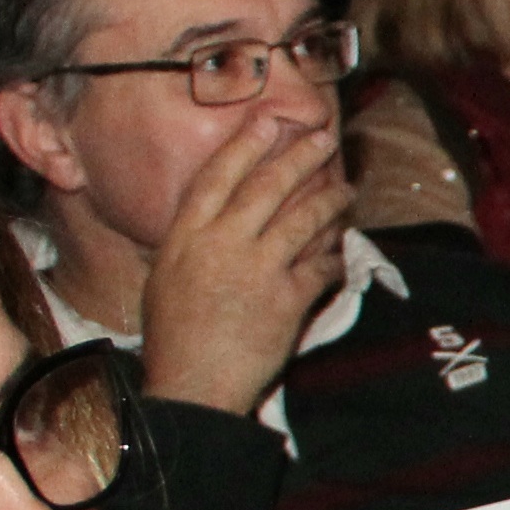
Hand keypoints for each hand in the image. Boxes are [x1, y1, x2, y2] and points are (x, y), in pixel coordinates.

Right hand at [130, 112, 355, 417]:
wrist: (193, 388)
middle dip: (300, 157)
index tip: (268, 122)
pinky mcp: (288, 300)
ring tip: (346, 190)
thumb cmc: (173, 337)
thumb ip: (188, 243)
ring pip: (304, 220)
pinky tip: (343, 246)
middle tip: (324, 138)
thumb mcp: (163, 279)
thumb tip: (209, 215)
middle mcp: (221, 246)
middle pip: (267, 187)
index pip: (217, 178)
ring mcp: (257, 271)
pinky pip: (322, 265)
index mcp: (185, 238)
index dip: (245, 146)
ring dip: (330, 200)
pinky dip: (335, 254)